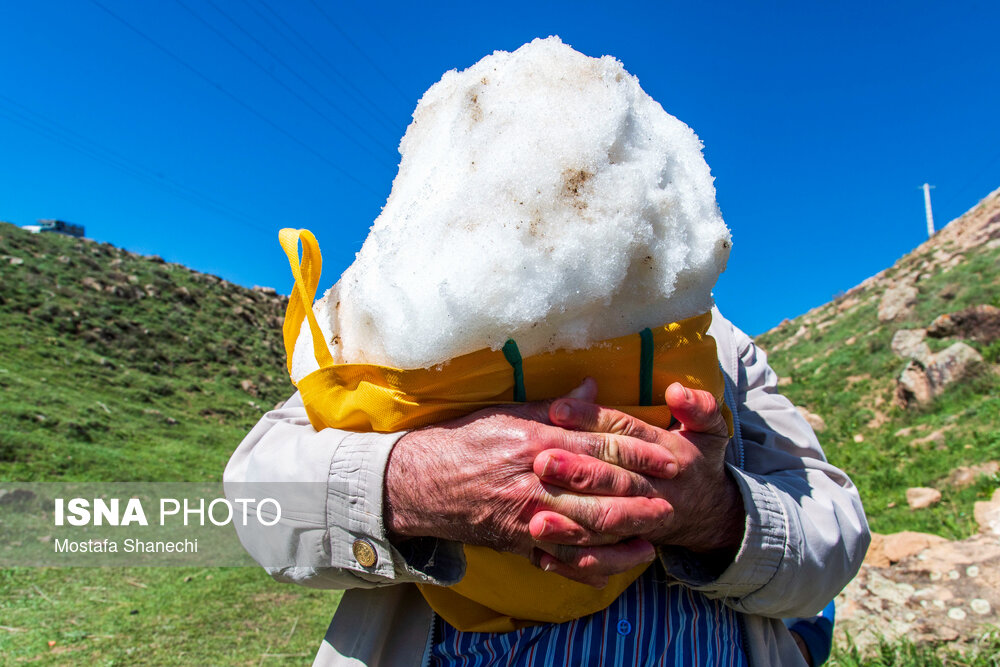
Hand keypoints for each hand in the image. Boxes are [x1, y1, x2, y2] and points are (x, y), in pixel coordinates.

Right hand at [383, 383, 682, 586]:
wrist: (422, 481)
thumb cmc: (468, 440)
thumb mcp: (508, 412)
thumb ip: (555, 405)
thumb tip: (593, 387)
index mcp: (538, 440)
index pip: (599, 444)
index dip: (637, 449)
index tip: (666, 454)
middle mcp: (536, 478)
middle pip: (600, 488)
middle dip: (640, 492)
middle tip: (674, 494)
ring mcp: (528, 514)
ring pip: (586, 526)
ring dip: (624, 530)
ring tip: (655, 530)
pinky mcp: (519, 541)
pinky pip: (562, 555)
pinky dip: (591, 562)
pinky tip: (616, 563)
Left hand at [530, 381, 744, 577]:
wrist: (711, 512)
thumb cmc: (700, 460)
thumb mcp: (709, 430)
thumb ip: (697, 409)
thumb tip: (676, 391)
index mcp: (671, 453)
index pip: (626, 431)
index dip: (591, 419)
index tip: (557, 411)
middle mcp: (657, 488)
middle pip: (614, 478)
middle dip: (577, 472)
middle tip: (540, 462)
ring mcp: (644, 520)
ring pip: (607, 521)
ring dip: (571, 521)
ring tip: (536, 519)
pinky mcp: (631, 543)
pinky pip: (603, 557)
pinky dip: (573, 556)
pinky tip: (540, 551)